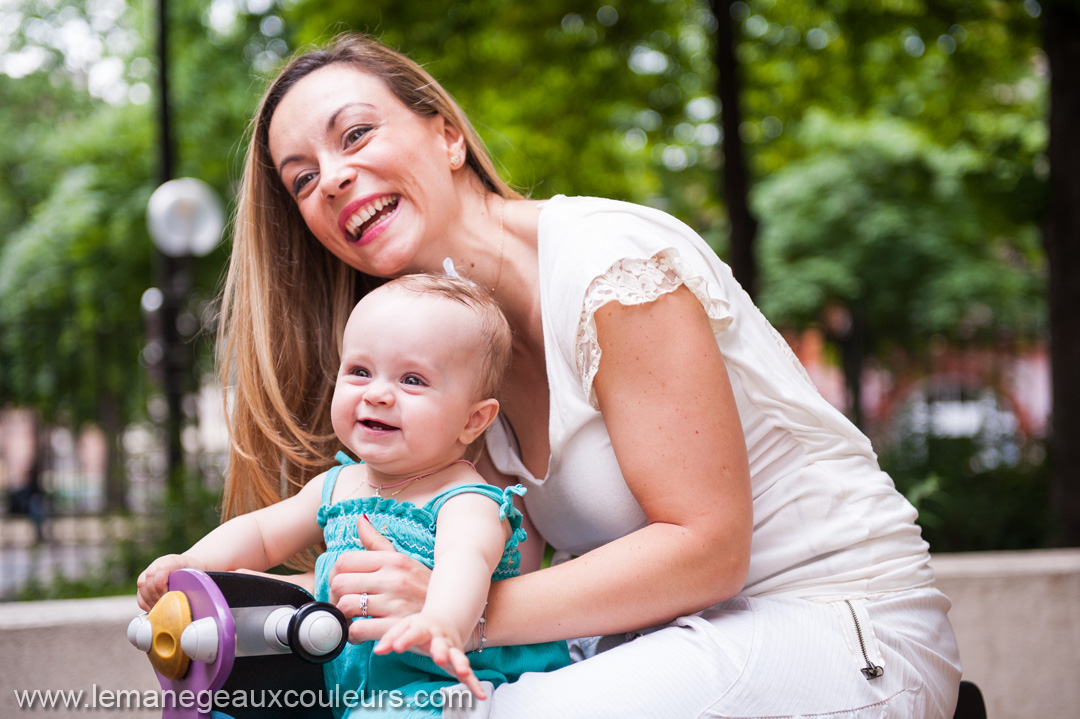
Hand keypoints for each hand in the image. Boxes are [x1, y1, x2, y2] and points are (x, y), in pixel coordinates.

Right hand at [136, 554, 203, 610]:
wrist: (189, 565)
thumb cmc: (194, 571)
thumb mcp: (197, 574)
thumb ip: (193, 583)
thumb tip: (190, 598)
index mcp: (171, 561)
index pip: (158, 576)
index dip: (162, 590)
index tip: (169, 598)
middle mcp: (157, 564)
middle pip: (147, 582)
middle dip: (156, 598)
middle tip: (164, 606)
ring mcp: (149, 571)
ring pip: (141, 587)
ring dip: (150, 601)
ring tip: (160, 608)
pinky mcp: (144, 580)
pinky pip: (140, 593)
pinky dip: (145, 603)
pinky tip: (154, 607)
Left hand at [329, 515, 431, 642]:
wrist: (448, 617)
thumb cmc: (421, 588)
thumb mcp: (403, 561)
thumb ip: (377, 542)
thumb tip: (360, 520)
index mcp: (393, 560)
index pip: (344, 561)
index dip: (335, 575)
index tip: (342, 586)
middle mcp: (393, 579)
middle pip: (340, 584)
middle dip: (336, 597)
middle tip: (344, 604)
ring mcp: (395, 603)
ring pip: (346, 606)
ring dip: (343, 617)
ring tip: (351, 619)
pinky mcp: (395, 627)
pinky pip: (358, 629)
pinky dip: (352, 635)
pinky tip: (360, 634)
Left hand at [374, 613, 485, 698]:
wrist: (446, 619)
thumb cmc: (420, 626)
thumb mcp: (403, 626)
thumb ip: (390, 638)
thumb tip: (377, 651)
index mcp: (424, 627)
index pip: (413, 633)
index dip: (405, 639)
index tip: (396, 648)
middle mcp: (440, 638)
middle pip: (440, 644)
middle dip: (440, 651)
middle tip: (438, 659)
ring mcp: (452, 649)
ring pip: (457, 656)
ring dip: (460, 663)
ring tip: (463, 671)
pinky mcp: (459, 660)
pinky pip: (469, 673)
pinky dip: (474, 684)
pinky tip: (480, 695)